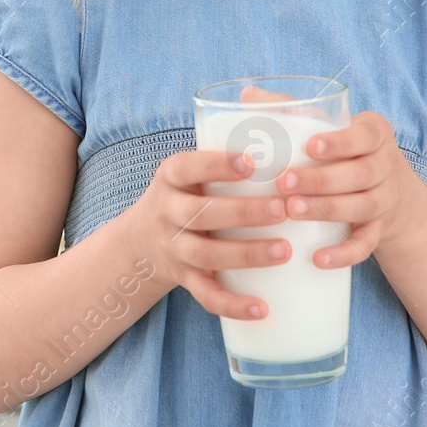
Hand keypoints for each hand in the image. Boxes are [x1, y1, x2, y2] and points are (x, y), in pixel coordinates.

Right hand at [123, 149, 290, 321]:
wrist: (140, 240)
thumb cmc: (186, 193)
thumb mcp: (190, 169)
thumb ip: (226, 150)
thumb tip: (285, 117)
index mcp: (171, 178)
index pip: (187, 167)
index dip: (216, 165)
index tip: (251, 163)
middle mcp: (167, 212)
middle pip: (201, 213)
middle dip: (243, 213)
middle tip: (283, 209)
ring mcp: (174, 248)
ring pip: (206, 255)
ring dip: (246, 254)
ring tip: (284, 251)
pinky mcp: (184, 279)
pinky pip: (206, 296)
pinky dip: (233, 305)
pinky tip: (262, 309)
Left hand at [274, 108, 422, 268]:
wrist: (390, 191)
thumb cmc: (343, 150)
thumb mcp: (328, 125)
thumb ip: (290, 108)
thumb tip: (246, 93)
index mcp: (374, 134)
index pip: (365, 136)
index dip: (341, 142)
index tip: (310, 147)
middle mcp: (386, 166)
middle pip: (361, 174)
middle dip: (322, 180)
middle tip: (284, 182)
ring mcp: (386, 200)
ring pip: (362, 207)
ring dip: (327, 210)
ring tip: (293, 211)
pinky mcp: (380, 230)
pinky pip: (366, 245)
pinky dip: (344, 253)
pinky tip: (317, 258)